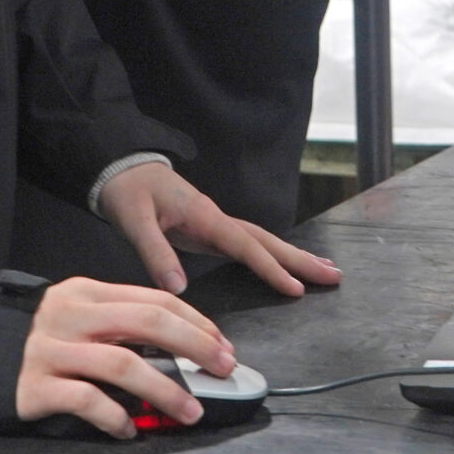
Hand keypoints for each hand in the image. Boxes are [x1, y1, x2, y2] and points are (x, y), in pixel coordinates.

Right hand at [14, 276, 233, 438]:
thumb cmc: (41, 340)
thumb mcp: (78, 315)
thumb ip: (119, 322)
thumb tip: (182, 345)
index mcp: (87, 292)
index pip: (153, 300)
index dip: (195, 322)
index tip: (222, 345)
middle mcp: (70, 316)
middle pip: (146, 323)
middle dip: (194, 345)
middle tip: (222, 368)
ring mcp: (52, 351)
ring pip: (121, 364)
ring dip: (165, 390)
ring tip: (189, 411)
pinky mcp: (35, 386)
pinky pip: (86, 400)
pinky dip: (114, 416)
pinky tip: (129, 430)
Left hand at [97, 161, 341, 298]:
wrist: (118, 165)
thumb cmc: (126, 190)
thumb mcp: (133, 221)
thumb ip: (155, 253)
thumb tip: (180, 288)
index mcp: (205, 216)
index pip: (246, 245)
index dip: (271, 268)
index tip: (295, 288)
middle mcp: (216, 218)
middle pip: (267, 240)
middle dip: (300, 259)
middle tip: (335, 276)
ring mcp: (214, 223)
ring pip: (261, 240)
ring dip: (292, 256)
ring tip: (322, 271)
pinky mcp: (207, 230)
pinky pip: (247, 245)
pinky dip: (269, 256)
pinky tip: (280, 267)